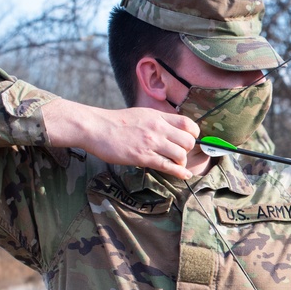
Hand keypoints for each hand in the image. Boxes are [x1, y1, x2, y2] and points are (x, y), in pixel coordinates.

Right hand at [44, 99, 199, 178]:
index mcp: (158, 117)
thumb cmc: (116, 122)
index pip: (188, 124)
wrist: (96, 128)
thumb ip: (158, 121)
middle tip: (179, 154)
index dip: (194, 134)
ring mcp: (151, 143)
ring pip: (180, 155)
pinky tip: (184, 175)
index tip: (190, 140)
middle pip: (188, 141)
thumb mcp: (141, 114)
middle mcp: (158, 128)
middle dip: (188, 150)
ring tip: (175, 164)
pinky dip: (179, 172)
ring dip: (181, 162)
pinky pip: (168, 166)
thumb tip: (171, 129)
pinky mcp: (143, 157)